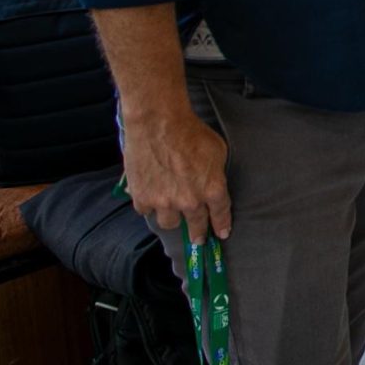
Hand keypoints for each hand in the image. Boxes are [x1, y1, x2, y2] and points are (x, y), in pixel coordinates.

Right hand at [123, 106, 231, 241]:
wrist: (159, 124)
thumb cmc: (191, 132)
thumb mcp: (217, 151)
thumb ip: (215, 173)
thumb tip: (210, 183)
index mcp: (212, 190)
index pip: (220, 214)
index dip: (222, 225)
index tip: (222, 234)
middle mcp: (190, 201)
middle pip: (196, 225)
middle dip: (198, 234)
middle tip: (198, 239)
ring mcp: (164, 202)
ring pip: (169, 223)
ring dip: (172, 218)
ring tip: (171, 214)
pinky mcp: (142, 198)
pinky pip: (146, 211)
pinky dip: (148, 206)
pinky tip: (150, 199)